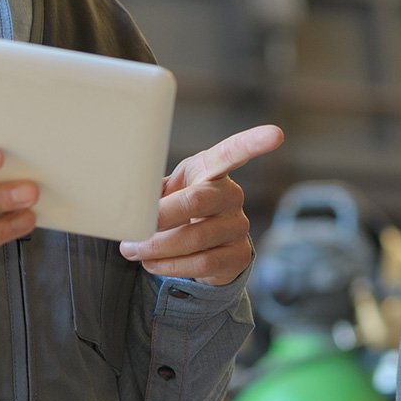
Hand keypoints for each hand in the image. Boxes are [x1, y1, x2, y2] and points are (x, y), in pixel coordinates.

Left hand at [119, 124, 283, 285]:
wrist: (194, 246)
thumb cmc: (174, 205)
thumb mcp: (164, 188)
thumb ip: (148, 188)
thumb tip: (124, 198)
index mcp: (213, 168)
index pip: (234, 152)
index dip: (254, 142)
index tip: (276, 134)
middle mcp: (231, 195)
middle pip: (197, 201)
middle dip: (160, 218)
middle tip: (132, 230)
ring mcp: (238, 226)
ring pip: (194, 239)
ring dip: (156, 248)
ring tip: (133, 249)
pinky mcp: (238, 256)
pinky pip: (201, 265)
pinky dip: (169, 266)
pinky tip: (152, 263)